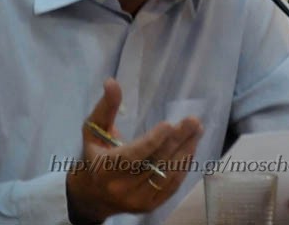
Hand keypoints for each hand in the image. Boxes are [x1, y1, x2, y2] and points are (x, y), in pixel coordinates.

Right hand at [66, 78, 202, 223]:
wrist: (92, 196)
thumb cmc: (94, 156)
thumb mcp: (92, 130)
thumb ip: (106, 107)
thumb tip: (112, 81)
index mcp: (105, 169)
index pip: (133, 156)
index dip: (152, 141)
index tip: (169, 124)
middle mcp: (121, 188)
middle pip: (155, 163)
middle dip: (177, 141)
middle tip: (193, 121)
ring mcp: (137, 201)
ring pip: (167, 175)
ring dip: (185, 152)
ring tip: (196, 131)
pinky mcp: (149, 207)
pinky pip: (171, 186)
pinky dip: (183, 167)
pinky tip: (190, 149)